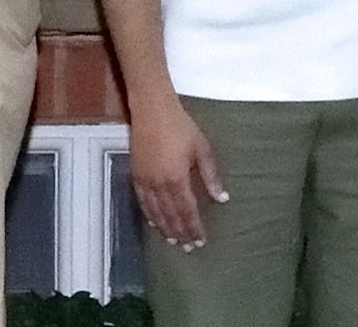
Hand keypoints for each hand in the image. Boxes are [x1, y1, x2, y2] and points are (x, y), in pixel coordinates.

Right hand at [128, 106, 226, 250]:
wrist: (152, 110)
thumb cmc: (181, 127)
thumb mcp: (202, 149)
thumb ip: (211, 176)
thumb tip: (222, 198)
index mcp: (177, 179)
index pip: (187, 211)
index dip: (193, 227)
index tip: (199, 241)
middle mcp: (159, 185)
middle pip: (170, 215)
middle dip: (180, 232)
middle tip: (187, 247)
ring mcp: (145, 181)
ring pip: (155, 212)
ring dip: (164, 227)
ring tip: (172, 240)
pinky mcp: (135, 174)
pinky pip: (142, 201)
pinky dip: (149, 214)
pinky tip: (154, 222)